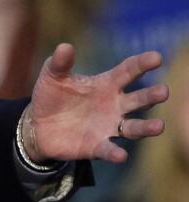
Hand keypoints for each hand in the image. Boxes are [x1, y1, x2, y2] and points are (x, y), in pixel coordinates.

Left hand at [23, 43, 167, 164]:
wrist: (38, 125)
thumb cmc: (52, 96)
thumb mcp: (52, 76)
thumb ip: (59, 63)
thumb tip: (64, 46)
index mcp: (107, 84)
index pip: (129, 71)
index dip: (143, 64)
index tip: (157, 58)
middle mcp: (115, 105)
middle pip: (139, 100)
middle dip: (152, 96)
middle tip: (163, 92)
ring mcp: (109, 127)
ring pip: (134, 128)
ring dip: (147, 127)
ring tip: (159, 126)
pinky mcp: (97, 146)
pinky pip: (110, 149)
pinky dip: (115, 153)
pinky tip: (121, 155)